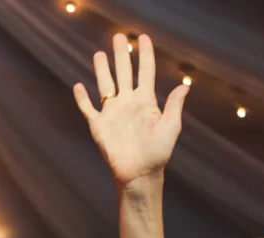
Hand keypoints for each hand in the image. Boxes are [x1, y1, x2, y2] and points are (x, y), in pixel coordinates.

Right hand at [73, 34, 188, 185]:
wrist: (139, 174)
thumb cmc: (158, 154)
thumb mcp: (171, 128)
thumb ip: (174, 106)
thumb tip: (185, 86)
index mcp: (146, 102)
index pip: (145, 71)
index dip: (145, 54)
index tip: (143, 38)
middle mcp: (128, 103)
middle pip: (124, 72)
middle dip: (121, 54)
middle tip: (119, 37)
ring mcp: (112, 113)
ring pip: (105, 85)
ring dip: (102, 69)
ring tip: (99, 54)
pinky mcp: (99, 126)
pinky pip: (88, 108)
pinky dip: (82, 98)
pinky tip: (78, 86)